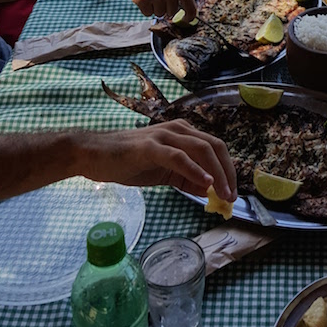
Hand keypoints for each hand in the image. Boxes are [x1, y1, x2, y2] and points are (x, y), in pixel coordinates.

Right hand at [81, 120, 237, 201]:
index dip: (228, 169)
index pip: (215, 147)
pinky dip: (195, 169)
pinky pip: (179, 157)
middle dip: (228, 172)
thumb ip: (185, 179)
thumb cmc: (127, 162)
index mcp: (182, 134)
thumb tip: (209, 190)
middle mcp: (177, 130)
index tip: (232, 193)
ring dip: (217, 173)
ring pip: (201, 149)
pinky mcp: (150, 147)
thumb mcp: (163, 173)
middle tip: (232, 197)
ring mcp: (163, 136)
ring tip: (223, 194)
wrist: (94, 155)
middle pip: (214, 146)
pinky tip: (205, 182)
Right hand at [114, 0, 196, 20]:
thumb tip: (188, 13)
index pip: (191, 8)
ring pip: (159, 14)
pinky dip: (144, 8)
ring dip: (153, 7)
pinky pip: (147, 13)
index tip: (186, 20)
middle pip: (172, 12)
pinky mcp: (143, 0)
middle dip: (164, 6)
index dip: (189, 17)